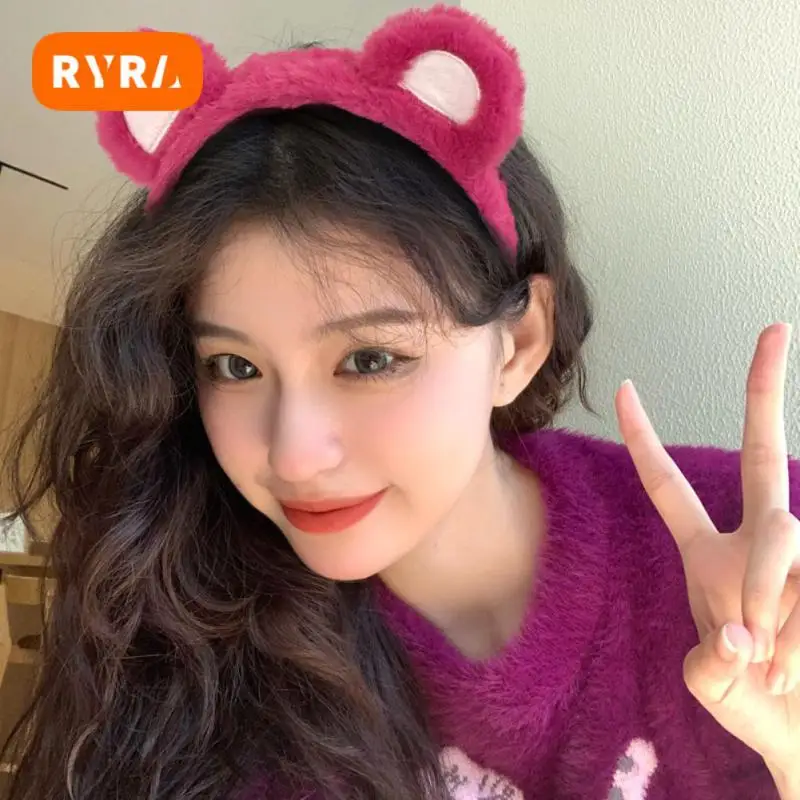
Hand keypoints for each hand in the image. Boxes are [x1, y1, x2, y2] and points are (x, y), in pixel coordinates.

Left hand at [615, 322, 799, 774]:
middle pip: (759, 456)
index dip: (645, 439)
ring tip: (774, 676)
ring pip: (786, 543)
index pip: (667, 485)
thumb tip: (742, 637)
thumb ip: (715, 667)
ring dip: (775, 625)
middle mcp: (756, 542)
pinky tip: (794, 672)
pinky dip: (795, 642)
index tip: (626, 388)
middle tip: (774, 328)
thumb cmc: (754, 710)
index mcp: (706, 555)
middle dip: (763, 392)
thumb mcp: (714, 687)